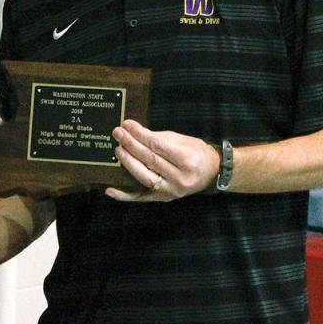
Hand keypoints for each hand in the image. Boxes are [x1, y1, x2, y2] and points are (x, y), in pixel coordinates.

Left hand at [105, 120, 219, 201]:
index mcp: (187, 160)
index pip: (157, 146)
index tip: (127, 124)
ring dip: (128, 163)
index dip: (140, 134)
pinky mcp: (164, 199)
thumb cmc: (197, 153)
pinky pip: (141, 198)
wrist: (212, 173)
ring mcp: (171, 191)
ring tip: (117, 150)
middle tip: (118, 133)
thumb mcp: (183, 140)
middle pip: (150, 160)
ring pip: (144, 177)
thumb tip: (134, 131)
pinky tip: (110, 190)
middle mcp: (180, 178)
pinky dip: (124, 195)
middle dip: (131, 145)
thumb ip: (159, 137)